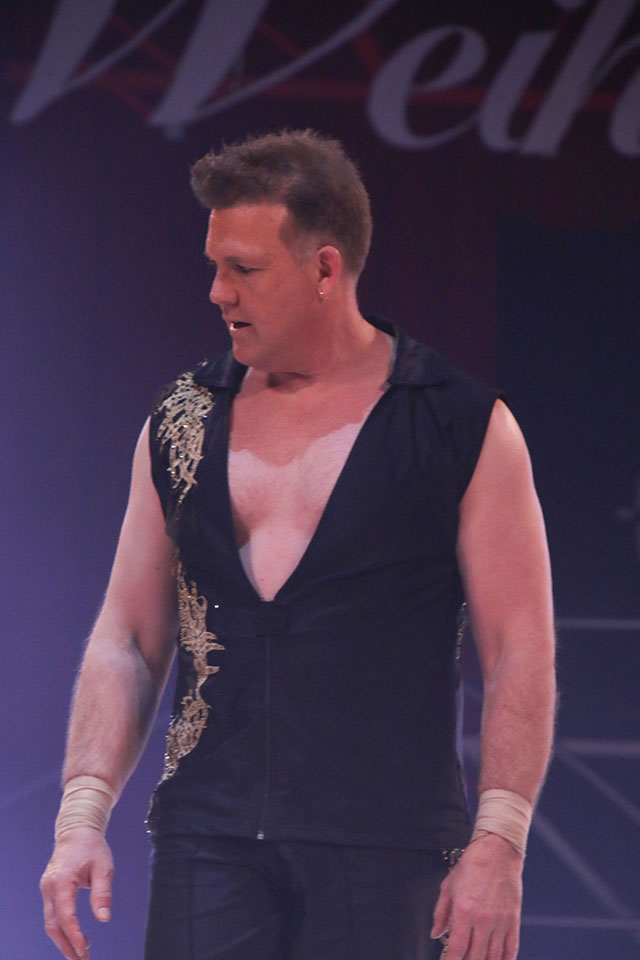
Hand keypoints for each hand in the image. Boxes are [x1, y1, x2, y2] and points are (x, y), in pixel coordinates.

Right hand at [40, 827, 113, 959]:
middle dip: (66, 945)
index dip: (74, 936)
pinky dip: (62, 928)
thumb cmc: (92, 846)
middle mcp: (49, 887)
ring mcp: (46, 889)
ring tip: (80, 954)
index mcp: (62, 880)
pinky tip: (75, 937)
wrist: (77, 830)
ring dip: (63, 940)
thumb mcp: (103, 867)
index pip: (65, 915)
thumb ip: (102, 893)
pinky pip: (52, 914)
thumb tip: (103, 919)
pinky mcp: (49, 890)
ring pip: (50, 922)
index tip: (85, 952)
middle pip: (53, 925)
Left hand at [431, 833, 522, 959]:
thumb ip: (440, 913)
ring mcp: (499, 922)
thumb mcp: (448, 886)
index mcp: (463, 912)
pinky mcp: (513, 920)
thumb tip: (436, 933)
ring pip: (493, 957)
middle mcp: (482, 920)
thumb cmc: (472, 865)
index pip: (457, 949)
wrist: (496, 851)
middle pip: (475, 957)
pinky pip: (511, 948)